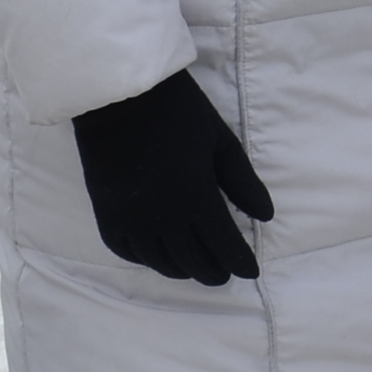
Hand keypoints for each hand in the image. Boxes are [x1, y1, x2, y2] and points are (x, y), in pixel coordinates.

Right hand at [69, 68, 271, 284]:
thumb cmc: (179, 112)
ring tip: (196, 269)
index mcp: (196, 197)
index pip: (224, 245)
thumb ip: (243, 183)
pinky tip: (159, 258)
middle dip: (213, 271)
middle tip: (225, 274)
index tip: (250, 271)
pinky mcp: (106, 215)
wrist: (120, 97)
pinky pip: (127, 252)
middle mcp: (163, 217)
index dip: (239, 262)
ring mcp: (131, 220)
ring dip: (182, 270)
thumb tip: (266, 217)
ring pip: (160, 262)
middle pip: (193, 260)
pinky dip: (147, 260)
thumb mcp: (221, 142)